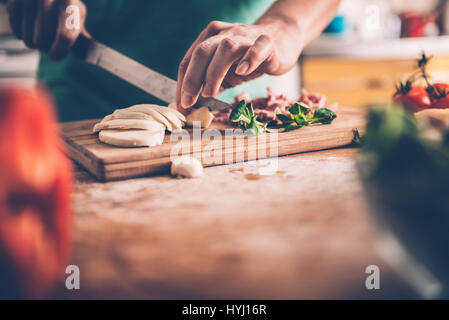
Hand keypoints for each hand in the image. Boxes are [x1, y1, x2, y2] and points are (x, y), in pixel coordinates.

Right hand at [6, 0, 86, 59]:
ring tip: (40, 34)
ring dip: (35, 44)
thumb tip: (90, 54)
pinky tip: (29, 27)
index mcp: (68, 2)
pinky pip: (17, 33)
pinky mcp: (13, 2)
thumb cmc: (65, 4)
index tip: (55, 56)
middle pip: (44, 41)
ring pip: (29, 40)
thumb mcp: (77, 14)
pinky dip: (23, 36)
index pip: (65, 35)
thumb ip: (82, 34)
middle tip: (50, 43)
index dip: (60, 51)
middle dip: (47, 48)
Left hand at [176, 20, 302, 109]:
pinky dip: (248, 59)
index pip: (189, 60)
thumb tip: (190, 107)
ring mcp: (245, 36)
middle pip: (202, 52)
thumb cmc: (247, 59)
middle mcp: (224, 34)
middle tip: (188, 102)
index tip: (181, 106)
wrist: (281, 40)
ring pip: (225, 49)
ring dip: (214, 73)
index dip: (182, 84)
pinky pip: (256, 49)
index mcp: (209, 38)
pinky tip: (242, 71)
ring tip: (210, 93)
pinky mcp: (266, 42)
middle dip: (191, 79)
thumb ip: (208, 84)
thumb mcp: (224, 72)